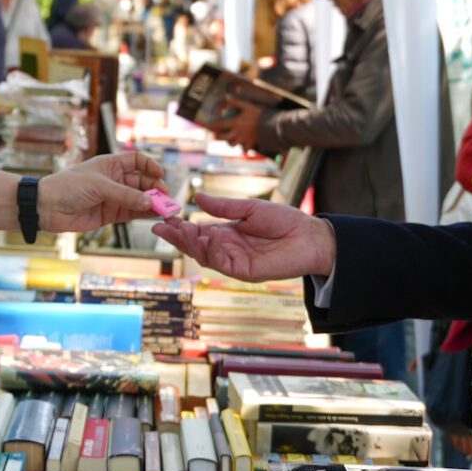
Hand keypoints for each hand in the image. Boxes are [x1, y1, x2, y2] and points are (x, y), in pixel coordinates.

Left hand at [39, 151, 164, 231]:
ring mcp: (113, 197)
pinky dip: (143, 215)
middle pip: (142, 182)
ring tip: (166, 209)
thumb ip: (126, 195)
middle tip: (166, 198)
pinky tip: (154, 216)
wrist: (47, 207)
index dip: (150, 166)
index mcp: (111, 164)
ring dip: (152, 203)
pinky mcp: (110, 214)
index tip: (159, 175)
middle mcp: (115, 180)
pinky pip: (131, 213)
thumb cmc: (69, 187)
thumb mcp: (100, 186)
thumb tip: (150, 202)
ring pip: (139, 199)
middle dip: (155, 189)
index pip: (137, 161)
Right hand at [153, 192, 336, 281]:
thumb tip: (197, 198)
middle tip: (161, 227)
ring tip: (183, 229)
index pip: (197, 232)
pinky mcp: (245, 272)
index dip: (179, 227)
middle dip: (177, 237)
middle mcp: (227, 249)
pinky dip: (212, 251)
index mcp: (227, 233)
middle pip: (195, 246)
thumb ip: (224, 206)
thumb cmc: (284, 220)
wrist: (310, 236)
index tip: (162, 219)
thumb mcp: (249, 208)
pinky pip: (222, 264)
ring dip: (191, 244)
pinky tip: (209, 236)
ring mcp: (235, 262)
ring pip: (204, 257)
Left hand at [209, 98, 263, 150]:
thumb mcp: (248, 105)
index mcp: (235, 123)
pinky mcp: (251, 143)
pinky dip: (242, 148)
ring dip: (229, 141)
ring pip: (232, 144)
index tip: (206, 125)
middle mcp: (237, 132)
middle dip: (217, 137)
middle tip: (214, 135)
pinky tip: (243, 144)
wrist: (272, 125)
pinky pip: (244, 150)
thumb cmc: (259, 114)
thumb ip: (236, 101)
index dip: (211, 125)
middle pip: (223, 138)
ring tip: (229, 138)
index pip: (219, 125)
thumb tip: (226, 97)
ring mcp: (244, 139)